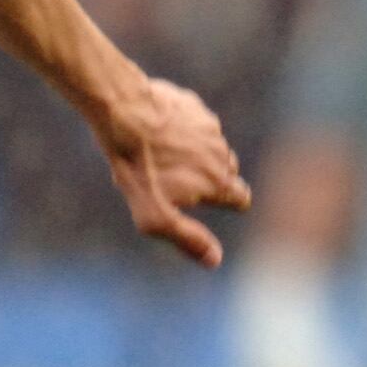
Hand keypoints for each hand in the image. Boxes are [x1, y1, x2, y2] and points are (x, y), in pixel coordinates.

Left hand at [92, 75, 249, 268]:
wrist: (124, 115)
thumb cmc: (138, 169)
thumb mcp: (156, 217)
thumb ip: (188, 240)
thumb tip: (215, 260)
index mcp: (218, 182)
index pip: (242, 198)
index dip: (232, 203)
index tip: (213, 201)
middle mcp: (221, 154)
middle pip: (229, 172)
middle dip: (212, 179)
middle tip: (180, 182)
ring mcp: (209, 127)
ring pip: (213, 147)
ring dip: (198, 154)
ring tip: (165, 157)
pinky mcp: (193, 106)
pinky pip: (196, 124)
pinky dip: (185, 131)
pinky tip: (160, 134)